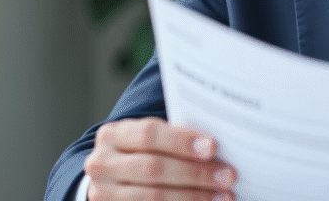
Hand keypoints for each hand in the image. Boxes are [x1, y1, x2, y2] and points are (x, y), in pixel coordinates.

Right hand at [84, 117, 236, 200]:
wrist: (111, 182)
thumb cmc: (141, 154)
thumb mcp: (147, 141)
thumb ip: (173, 139)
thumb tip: (216, 146)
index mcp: (112, 135)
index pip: (149, 134)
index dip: (182, 141)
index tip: (213, 147)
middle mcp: (101, 164)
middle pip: (153, 168)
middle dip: (195, 173)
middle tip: (228, 176)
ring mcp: (103, 193)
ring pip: (154, 197)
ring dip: (194, 197)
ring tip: (223, 196)